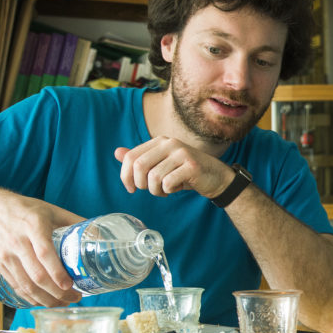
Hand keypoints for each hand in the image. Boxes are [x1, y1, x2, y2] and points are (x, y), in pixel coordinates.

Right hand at [0, 193, 83, 306]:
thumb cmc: (28, 211)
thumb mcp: (53, 211)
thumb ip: (76, 222)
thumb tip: (101, 235)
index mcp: (34, 227)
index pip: (45, 254)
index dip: (57, 273)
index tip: (70, 285)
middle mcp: (18, 242)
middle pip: (36, 275)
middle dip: (57, 292)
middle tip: (74, 298)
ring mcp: (6, 256)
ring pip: (25, 285)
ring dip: (45, 299)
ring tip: (63, 303)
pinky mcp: (0, 265)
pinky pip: (16, 287)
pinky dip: (31, 298)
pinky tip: (45, 301)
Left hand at [115, 137, 231, 198]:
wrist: (216, 177)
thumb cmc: (186, 172)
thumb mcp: (161, 164)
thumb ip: (141, 158)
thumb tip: (117, 152)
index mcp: (160, 141)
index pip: (131, 157)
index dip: (125, 176)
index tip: (131, 188)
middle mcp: (170, 143)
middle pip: (139, 166)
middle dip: (140, 184)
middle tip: (150, 190)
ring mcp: (181, 153)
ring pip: (153, 177)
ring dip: (156, 190)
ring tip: (165, 190)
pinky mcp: (191, 166)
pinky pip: (168, 183)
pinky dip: (169, 191)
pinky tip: (176, 188)